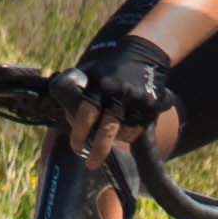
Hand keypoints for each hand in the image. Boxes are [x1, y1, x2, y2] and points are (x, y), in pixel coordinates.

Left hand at [63, 28, 177, 152]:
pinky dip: (131, 138)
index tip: (75, 148)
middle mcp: (118, 92)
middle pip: (107, 128)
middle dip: (98, 149)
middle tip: (90, 164)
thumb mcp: (88, 74)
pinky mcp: (151, 106)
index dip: (79, 133)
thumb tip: (65, 119)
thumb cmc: (108, 69)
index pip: (86, 112)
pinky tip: (129, 143)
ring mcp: (137, 99)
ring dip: (114, 142)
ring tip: (106, 145)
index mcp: (98, 84)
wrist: (145, 53)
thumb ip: (75, 93)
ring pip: (125, 132)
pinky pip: (139, 130)